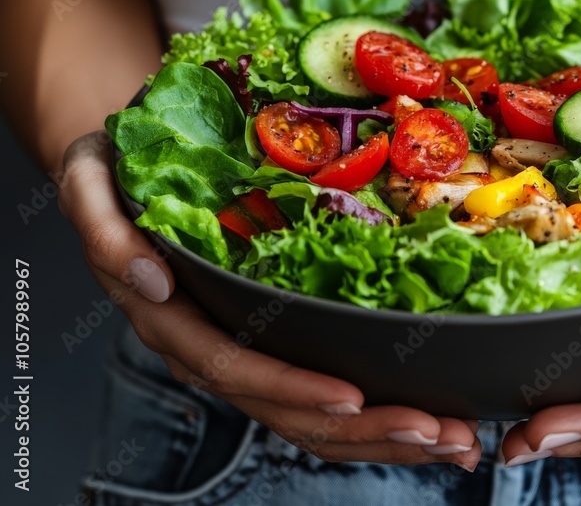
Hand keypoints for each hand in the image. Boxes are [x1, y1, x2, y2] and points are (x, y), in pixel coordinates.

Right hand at [59, 132, 480, 470]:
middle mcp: (214, 351)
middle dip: (367, 429)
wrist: (128, 175)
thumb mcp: (89, 182)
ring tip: (456, 442)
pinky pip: (323, 398)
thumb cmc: (115, 174)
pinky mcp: (275, 348)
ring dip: (386, 437)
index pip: (237, 369)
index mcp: (174, 321)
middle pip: (291, 413)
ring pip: (315, 420)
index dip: (293, 388)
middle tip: (441, 433)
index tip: (353, 397)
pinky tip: (432, 424)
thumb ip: (105, 230)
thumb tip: (149, 283)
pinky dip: (378, 419)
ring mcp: (248, 357)